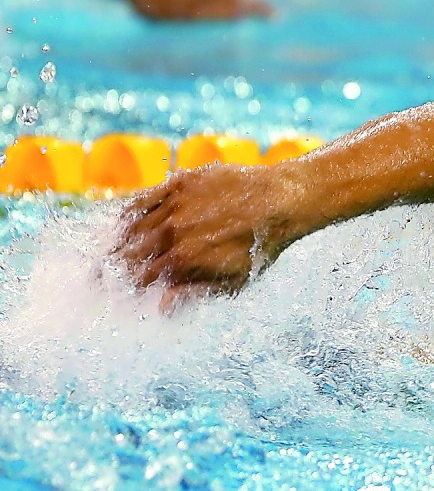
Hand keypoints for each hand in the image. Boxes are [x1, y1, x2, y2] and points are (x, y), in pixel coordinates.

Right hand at [115, 163, 294, 310]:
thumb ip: (194, 293)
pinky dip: (126, 213)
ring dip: (112, 244)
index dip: (122, 289)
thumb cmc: (261, 247)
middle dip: (107, 270)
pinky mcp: (180, 183)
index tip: (111, 296)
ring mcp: (175, 205)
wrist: (282, 202)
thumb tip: (161, 307)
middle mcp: (174, 232)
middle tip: (94, 281)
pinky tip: (119, 224)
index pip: (139, 278)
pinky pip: (143, 199)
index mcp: (185, 260)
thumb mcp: (234, 280)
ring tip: (100, 255)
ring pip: (131, 226)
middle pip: (127, 254)